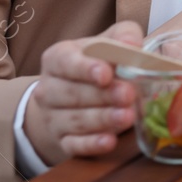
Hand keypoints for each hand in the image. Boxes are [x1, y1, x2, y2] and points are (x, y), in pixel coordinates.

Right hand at [23, 21, 143, 164]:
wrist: (73, 95)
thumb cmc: (97, 61)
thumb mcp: (108, 41)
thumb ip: (123, 36)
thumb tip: (132, 43)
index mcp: (57, 58)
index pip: (66, 62)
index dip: (85, 68)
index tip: (106, 74)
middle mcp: (49, 88)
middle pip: (73, 93)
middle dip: (102, 95)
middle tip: (128, 95)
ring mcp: (52, 117)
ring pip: (75, 120)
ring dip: (102, 119)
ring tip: (128, 117)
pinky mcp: (62, 141)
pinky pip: (74, 145)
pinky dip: (92, 144)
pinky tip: (109, 141)